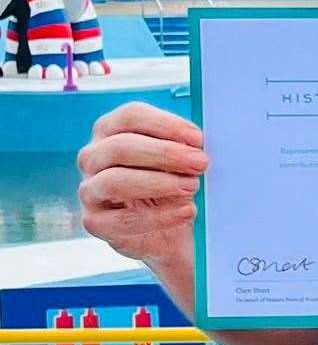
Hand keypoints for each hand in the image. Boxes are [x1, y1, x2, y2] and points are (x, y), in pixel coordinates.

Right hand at [77, 101, 208, 268]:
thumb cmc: (171, 181)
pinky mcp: (95, 222)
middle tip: (201, 163)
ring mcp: (90, 190)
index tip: (198, 139)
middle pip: (121, 146)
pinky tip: (186, 211)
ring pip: (114, 181)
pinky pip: (123, 220)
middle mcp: (93, 157)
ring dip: (160, 184)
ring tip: (192, 186)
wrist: (166, 228)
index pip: (131, 116)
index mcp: (112, 130)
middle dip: (166, 154)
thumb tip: (199, 143)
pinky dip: (160, 216)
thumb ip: (185, 146)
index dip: (166, 124)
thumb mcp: (179, 159)